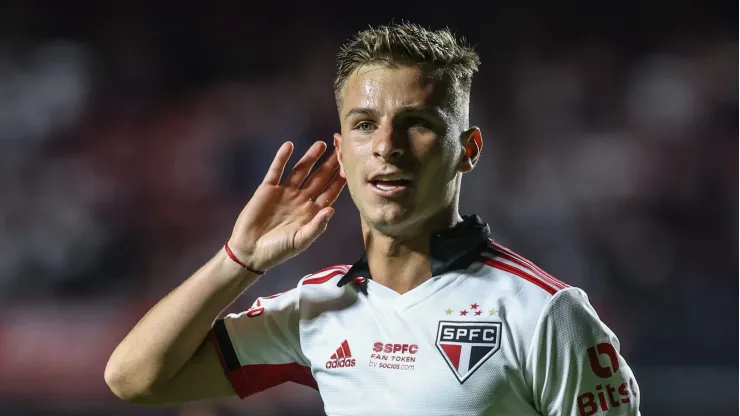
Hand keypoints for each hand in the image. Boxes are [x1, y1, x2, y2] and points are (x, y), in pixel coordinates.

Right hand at [228, 141, 345, 271]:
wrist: (250, 251)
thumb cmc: (277, 251)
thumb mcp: (300, 242)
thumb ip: (316, 227)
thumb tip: (332, 210)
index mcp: (312, 212)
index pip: (330, 192)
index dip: (340, 179)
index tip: (350, 166)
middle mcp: (300, 199)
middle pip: (319, 178)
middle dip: (330, 164)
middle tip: (341, 148)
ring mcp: (284, 193)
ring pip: (300, 171)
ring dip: (310, 157)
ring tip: (321, 144)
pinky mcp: (267, 189)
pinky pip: (276, 170)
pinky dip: (281, 158)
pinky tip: (289, 146)